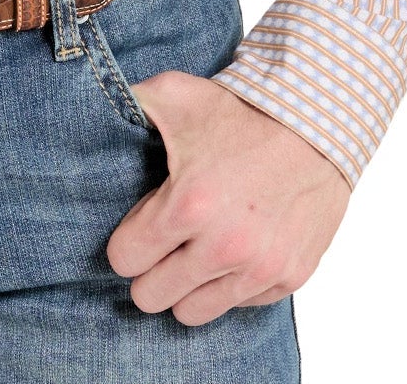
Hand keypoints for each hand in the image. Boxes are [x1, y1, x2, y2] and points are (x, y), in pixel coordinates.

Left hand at [105, 70, 351, 324]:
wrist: (316, 121)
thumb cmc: (240, 110)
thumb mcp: (176, 94)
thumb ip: (129, 104)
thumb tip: (90, 101)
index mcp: (188, 204)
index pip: (124, 260)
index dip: (126, 243)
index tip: (138, 227)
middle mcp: (224, 245)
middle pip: (151, 297)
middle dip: (149, 271)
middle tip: (161, 246)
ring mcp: (259, 266)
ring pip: (193, 312)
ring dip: (187, 286)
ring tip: (193, 253)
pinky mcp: (288, 277)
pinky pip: (239, 304)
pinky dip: (231, 283)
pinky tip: (232, 249)